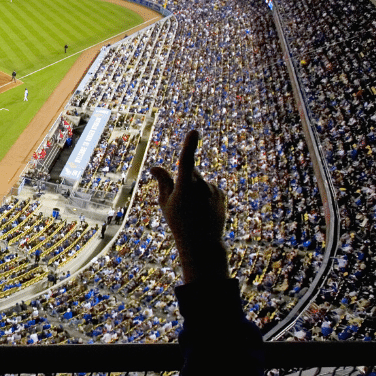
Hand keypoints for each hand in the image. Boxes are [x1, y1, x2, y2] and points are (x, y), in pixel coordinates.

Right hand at [149, 130, 228, 284]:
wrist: (202, 243)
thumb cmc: (179, 223)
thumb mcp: (165, 203)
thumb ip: (163, 182)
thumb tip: (155, 166)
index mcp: (185, 186)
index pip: (186, 161)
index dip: (189, 145)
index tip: (194, 131)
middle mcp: (201, 185)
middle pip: (189, 173)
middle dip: (184, 181)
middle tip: (180, 203)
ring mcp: (213, 189)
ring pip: (200, 181)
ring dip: (195, 190)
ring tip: (193, 210)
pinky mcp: (221, 193)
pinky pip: (210, 188)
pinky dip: (206, 195)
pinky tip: (204, 210)